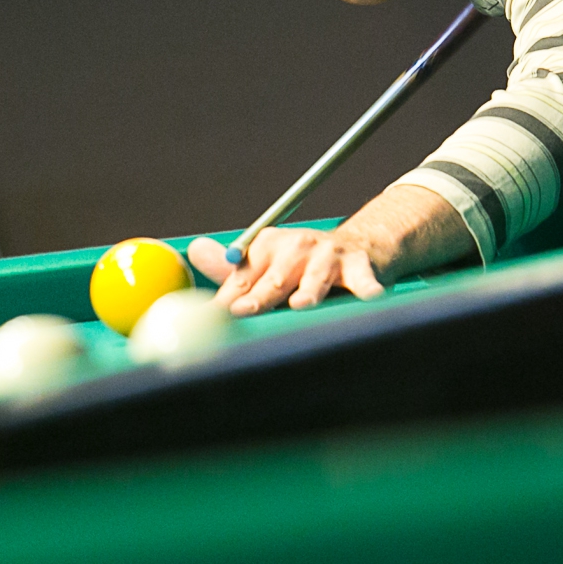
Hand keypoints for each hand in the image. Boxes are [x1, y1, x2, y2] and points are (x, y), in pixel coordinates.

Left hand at [189, 226, 387, 314]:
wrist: (358, 246)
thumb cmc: (302, 265)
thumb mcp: (266, 262)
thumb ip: (231, 270)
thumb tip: (193, 251)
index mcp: (268, 246)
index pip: (243, 279)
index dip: (226, 300)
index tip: (213, 317)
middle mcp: (296, 247)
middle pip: (274, 280)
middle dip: (259, 297)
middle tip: (243, 311)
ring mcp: (328, 256)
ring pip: (314, 281)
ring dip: (309, 292)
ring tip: (301, 304)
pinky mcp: (359, 266)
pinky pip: (362, 281)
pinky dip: (366, 289)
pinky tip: (369, 298)